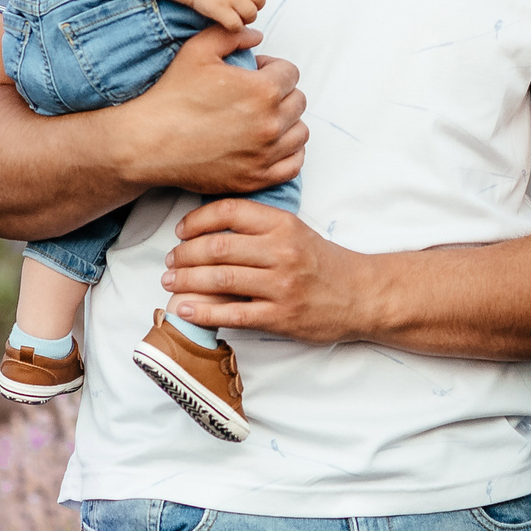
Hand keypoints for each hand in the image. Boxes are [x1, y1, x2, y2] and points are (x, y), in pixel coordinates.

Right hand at [117, 27, 306, 194]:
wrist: (150, 141)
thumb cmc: (172, 97)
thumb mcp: (198, 50)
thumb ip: (233, 35)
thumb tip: (257, 37)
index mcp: (263, 91)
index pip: (291, 73)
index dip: (272, 68)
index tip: (256, 73)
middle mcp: (270, 124)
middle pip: (298, 102)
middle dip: (281, 93)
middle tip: (257, 96)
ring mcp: (265, 154)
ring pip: (300, 133)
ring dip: (287, 122)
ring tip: (263, 119)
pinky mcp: (256, 178)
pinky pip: (293, 164)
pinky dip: (289, 153)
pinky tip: (272, 144)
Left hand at [162, 200, 377, 344]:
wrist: (361, 295)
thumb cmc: (322, 262)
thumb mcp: (296, 231)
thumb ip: (259, 226)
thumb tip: (208, 228)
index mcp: (283, 225)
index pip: (229, 212)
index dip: (197, 220)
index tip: (180, 231)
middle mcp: (282, 252)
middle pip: (218, 247)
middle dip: (184, 254)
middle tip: (170, 260)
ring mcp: (281, 286)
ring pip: (220, 279)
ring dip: (186, 280)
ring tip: (170, 282)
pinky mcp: (280, 317)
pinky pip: (233, 314)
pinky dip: (203, 311)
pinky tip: (184, 309)